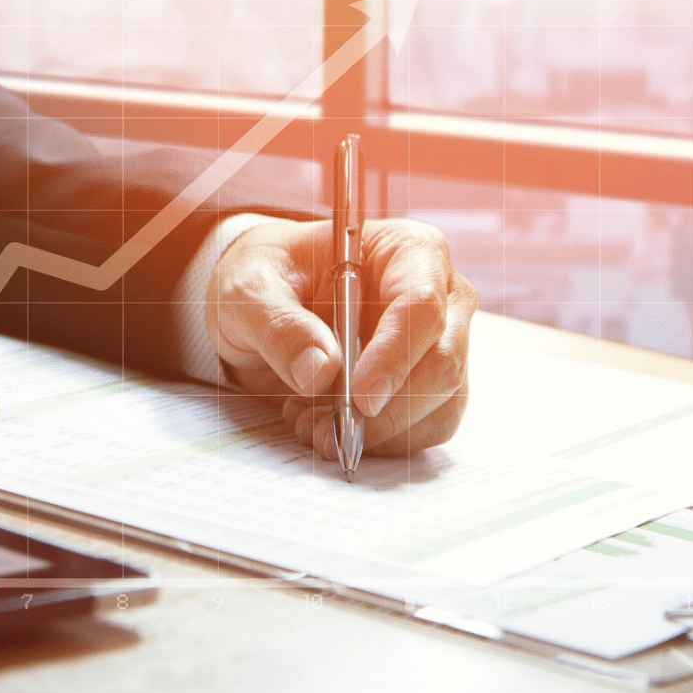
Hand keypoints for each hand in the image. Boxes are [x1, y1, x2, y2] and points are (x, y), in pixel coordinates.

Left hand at [207, 218, 473, 458]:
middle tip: (324, 430)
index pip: (421, 305)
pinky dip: (380, 441)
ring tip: (312, 426)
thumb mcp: (249, 290)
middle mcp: (441, 295)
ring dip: (379, 432)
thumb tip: (321, 371)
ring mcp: (442, 343)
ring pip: (439, 404)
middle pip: (441, 362)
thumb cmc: (269, 277)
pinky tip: (328, 426)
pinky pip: (426, 428)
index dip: (395, 355)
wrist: (267, 300)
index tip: (360, 398)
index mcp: (407, 250)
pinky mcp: (431, 386)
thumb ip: (280, 324)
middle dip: (384, 410)